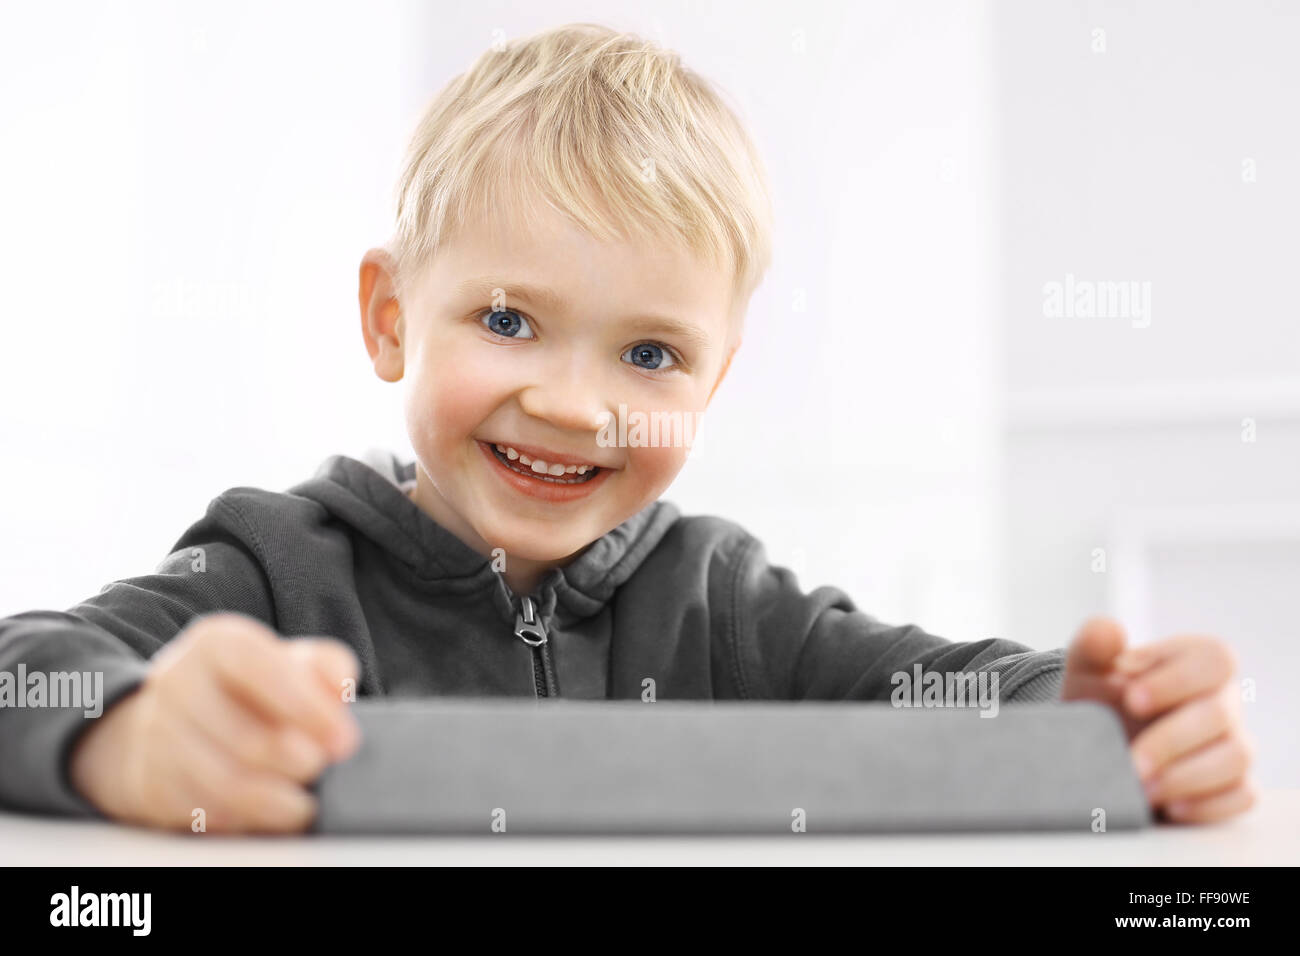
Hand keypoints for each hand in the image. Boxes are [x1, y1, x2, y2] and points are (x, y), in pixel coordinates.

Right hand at [68, 612, 360, 832]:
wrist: (170, 716)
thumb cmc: (244, 688)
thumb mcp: (287, 661)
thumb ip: (325, 666)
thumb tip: (340, 688)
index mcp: (218, 644)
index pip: (264, 671)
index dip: (310, 710)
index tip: (343, 739)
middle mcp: (178, 682)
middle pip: (246, 738)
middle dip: (297, 760)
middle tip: (321, 767)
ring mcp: (156, 734)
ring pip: (224, 782)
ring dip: (274, 800)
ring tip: (303, 802)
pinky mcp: (148, 782)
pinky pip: (203, 811)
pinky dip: (245, 819)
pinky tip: (270, 813)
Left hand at [1061, 617, 1256, 823]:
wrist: (1094, 744)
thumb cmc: (1100, 699)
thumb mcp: (1087, 669)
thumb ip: (1094, 644)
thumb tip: (1111, 632)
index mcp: (1197, 662)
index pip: (1214, 660)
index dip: (1176, 679)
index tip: (1130, 698)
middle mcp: (1222, 701)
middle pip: (1220, 714)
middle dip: (1170, 739)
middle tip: (1130, 760)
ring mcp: (1231, 743)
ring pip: (1235, 757)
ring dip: (1186, 775)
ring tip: (1141, 788)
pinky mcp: (1232, 784)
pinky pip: (1241, 795)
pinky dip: (1207, 803)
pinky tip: (1170, 805)